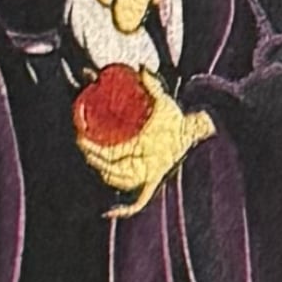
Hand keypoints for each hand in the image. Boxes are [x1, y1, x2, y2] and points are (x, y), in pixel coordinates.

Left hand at [77, 71, 214, 208]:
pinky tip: (108, 214)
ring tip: (91, 161)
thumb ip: (151, 83)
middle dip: (92, 158)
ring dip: (102, 174)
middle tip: (81, 144)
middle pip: (110, 168)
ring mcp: (149, 175)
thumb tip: (140, 66)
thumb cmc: (180, 121)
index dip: (92, 148)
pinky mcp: (154, 182)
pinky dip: (125, 210)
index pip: (111, 153)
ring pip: (118, 182)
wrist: (201, 136)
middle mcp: (145, 165)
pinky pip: (139, 201)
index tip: (80, 137)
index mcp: (145, 148)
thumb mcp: (165, 101)